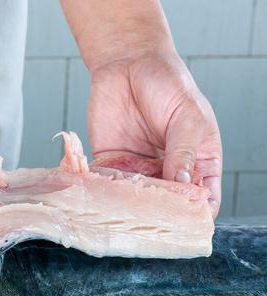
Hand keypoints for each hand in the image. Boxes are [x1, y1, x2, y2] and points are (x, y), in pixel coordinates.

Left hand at [87, 52, 221, 216]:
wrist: (127, 63)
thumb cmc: (168, 85)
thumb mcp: (188, 116)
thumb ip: (183, 151)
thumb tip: (182, 184)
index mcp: (198, 161)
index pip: (203, 197)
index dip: (197, 213)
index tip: (187, 222)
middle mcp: (168, 170)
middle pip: (167, 206)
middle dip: (160, 215)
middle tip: (151, 219)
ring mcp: (139, 169)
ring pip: (137, 200)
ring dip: (130, 207)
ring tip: (126, 211)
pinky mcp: (111, 163)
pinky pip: (108, 185)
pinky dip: (105, 194)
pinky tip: (103, 197)